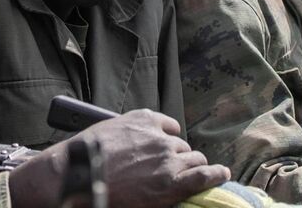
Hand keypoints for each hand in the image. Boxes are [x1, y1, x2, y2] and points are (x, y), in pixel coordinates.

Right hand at [9, 110, 229, 207]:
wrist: (80, 175)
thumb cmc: (86, 155)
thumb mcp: (108, 130)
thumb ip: (128, 133)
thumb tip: (131, 147)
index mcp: (145, 119)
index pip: (170, 128)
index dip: (168, 141)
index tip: (164, 151)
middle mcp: (161, 136)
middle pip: (182, 147)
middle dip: (178, 157)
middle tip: (167, 171)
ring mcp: (168, 158)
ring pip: (194, 160)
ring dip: (190, 167)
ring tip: (184, 179)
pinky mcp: (172, 182)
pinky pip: (204, 175)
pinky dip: (215, 174)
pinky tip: (221, 175)